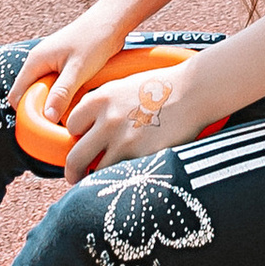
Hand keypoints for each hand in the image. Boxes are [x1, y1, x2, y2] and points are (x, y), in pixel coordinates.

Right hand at [16, 5, 128, 126]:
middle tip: (60, 119)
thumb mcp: (77, 70)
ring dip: (54, 103)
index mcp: (35, 61)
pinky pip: (56, 87)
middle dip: (42, 109)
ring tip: (70, 110)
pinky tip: (76, 100)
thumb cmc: (94, 40)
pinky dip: (63, 96)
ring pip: (44, 92)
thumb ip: (61, 94)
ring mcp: (50, 64)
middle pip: (30, 95)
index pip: (17, 95)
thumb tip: (48, 118)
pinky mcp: (63, 66)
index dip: (26, 112)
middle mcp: (39, 62)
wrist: (111, 21)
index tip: (43, 124)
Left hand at [60, 65, 183, 179]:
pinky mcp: (142, 157)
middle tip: (75, 177)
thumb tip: (85, 125)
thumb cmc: (160, 87)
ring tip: (105, 180)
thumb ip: (101, 105)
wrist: (193, 92)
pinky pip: (122, 177)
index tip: (82, 144)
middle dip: (73, 171)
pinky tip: (129, 176)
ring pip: (97, 172)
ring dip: (99, 177)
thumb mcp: (123, 86)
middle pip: (75, 157)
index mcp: (100, 100)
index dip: (76, 137)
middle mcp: (107, 121)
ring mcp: (124, 141)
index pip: (71, 127)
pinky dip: (123, 179)